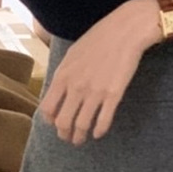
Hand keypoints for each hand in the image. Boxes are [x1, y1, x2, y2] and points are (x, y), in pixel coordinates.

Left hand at [38, 0, 159, 145]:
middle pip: (63, 122)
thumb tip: (58, 92)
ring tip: (81, 140)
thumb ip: (64, 75)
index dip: (50, 121)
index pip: (47, 109)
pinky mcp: (113, 96)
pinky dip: (99, 131)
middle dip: (64, 134)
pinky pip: (103, 121)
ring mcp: (95, 92)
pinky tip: (98, 134)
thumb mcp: (73, 54)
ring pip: (81, 126)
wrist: (125, 30)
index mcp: (63, 76)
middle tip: (68, 137)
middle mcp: (76, 87)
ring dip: (80, 137)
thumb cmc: (98, 39)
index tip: (55, 123)